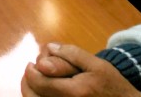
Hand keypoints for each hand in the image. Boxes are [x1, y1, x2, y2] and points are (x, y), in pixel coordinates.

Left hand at [21, 43, 140, 95]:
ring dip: (31, 91)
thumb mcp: (96, 64)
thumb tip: (48, 48)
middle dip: (28, 81)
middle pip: (33, 96)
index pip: (38, 82)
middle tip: (31, 71)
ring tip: (36, 80)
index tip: (32, 63)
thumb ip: (71, 55)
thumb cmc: (112, 85)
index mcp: (74, 92)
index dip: (30, 71)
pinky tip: (44, 90)